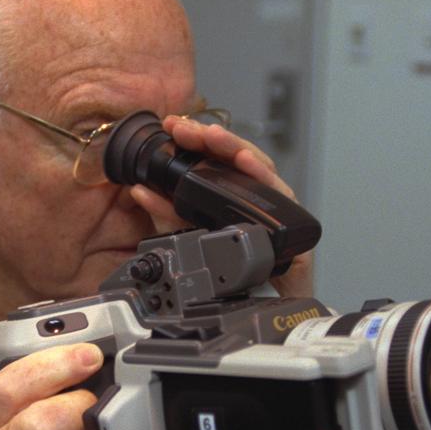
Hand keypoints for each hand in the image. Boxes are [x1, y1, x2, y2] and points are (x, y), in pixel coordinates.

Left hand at [129, 115, 313, 297]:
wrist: (262, 303)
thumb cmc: (231, 266)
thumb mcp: (187, 234)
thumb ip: (165, 212)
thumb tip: (139, 189)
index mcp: (232, 189)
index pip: (216, 155)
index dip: (195, 137)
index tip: (172, 126)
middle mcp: (256, 192)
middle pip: (237, 155)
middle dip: (212, 137)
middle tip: (187, 128)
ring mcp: (276, 204)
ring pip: (259, 167)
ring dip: (236, 148)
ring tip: (214, 136)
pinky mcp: (291, 221)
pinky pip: (280, 195)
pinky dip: (262, 175)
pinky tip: (247, 164)